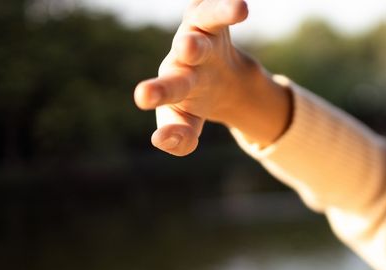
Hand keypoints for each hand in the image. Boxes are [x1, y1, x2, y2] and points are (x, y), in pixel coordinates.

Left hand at [134, 0, 284, 155]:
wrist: (217, 68)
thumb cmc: (198, 96)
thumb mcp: (190, 120)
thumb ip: (181, 138)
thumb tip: (161, 140)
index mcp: (175, 96)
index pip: (171, 116)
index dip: (171, 131)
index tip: (160, 140)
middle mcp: (180, 68)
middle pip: (174, 81)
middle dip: (163, 90)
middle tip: (145, 95)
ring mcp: (193, 42)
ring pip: (195, 43)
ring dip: (192, 46)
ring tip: (187, 46)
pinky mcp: (207, 21)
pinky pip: (215, 14)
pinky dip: (226, 9)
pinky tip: (239, 8)